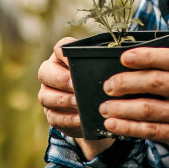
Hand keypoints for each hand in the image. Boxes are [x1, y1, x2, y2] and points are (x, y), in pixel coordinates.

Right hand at [37, 36, 115, 158]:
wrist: (95, 112)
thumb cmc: (100, 84)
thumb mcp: (103, 72)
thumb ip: (105, 66)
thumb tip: (123, 62)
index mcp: (63, 57)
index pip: (60, 48)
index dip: (66, 53)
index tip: (77, 61)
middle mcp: (51, 73)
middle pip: (45, 71)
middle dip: (61, 79)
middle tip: (76, 85)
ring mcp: (47, 94)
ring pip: (45, 96)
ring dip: (63, 100)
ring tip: (79, 104)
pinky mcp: (51, 114)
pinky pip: (53, 116)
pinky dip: (66, 118)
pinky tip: (79, 119)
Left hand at [100, 47, 168, 167]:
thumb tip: (146, 66)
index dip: (143, 56)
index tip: (123, 57)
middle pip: (153, 82)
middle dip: (125, 81)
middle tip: (108, 85)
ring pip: (146, 107)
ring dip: (119, 107)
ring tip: (104, 107)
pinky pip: (149, 130)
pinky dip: (127, 127)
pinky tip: (113, 124)